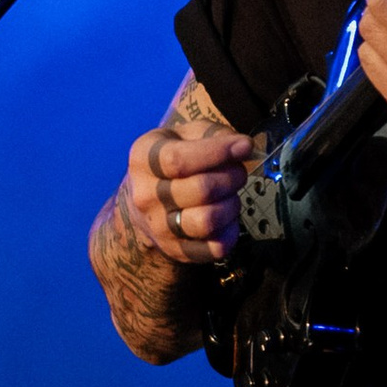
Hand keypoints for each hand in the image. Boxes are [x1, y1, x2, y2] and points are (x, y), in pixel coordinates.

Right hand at [121, 106, 256, 267]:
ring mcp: (159, 227)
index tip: (243, 146)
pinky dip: (230, 231)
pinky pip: (215, 247)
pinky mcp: (177, 251)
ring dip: (231, 205)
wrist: (144, 203)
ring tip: (231, 195)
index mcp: (143, 159)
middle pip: (201, 190)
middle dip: (232, 177)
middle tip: (239, 172)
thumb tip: (243, 147)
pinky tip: (227, 218)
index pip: (178, 160)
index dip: (217, 152)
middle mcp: (146, 196)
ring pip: (208, 221)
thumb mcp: (183, 135)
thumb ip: (213, 134)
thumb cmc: (171, 162)